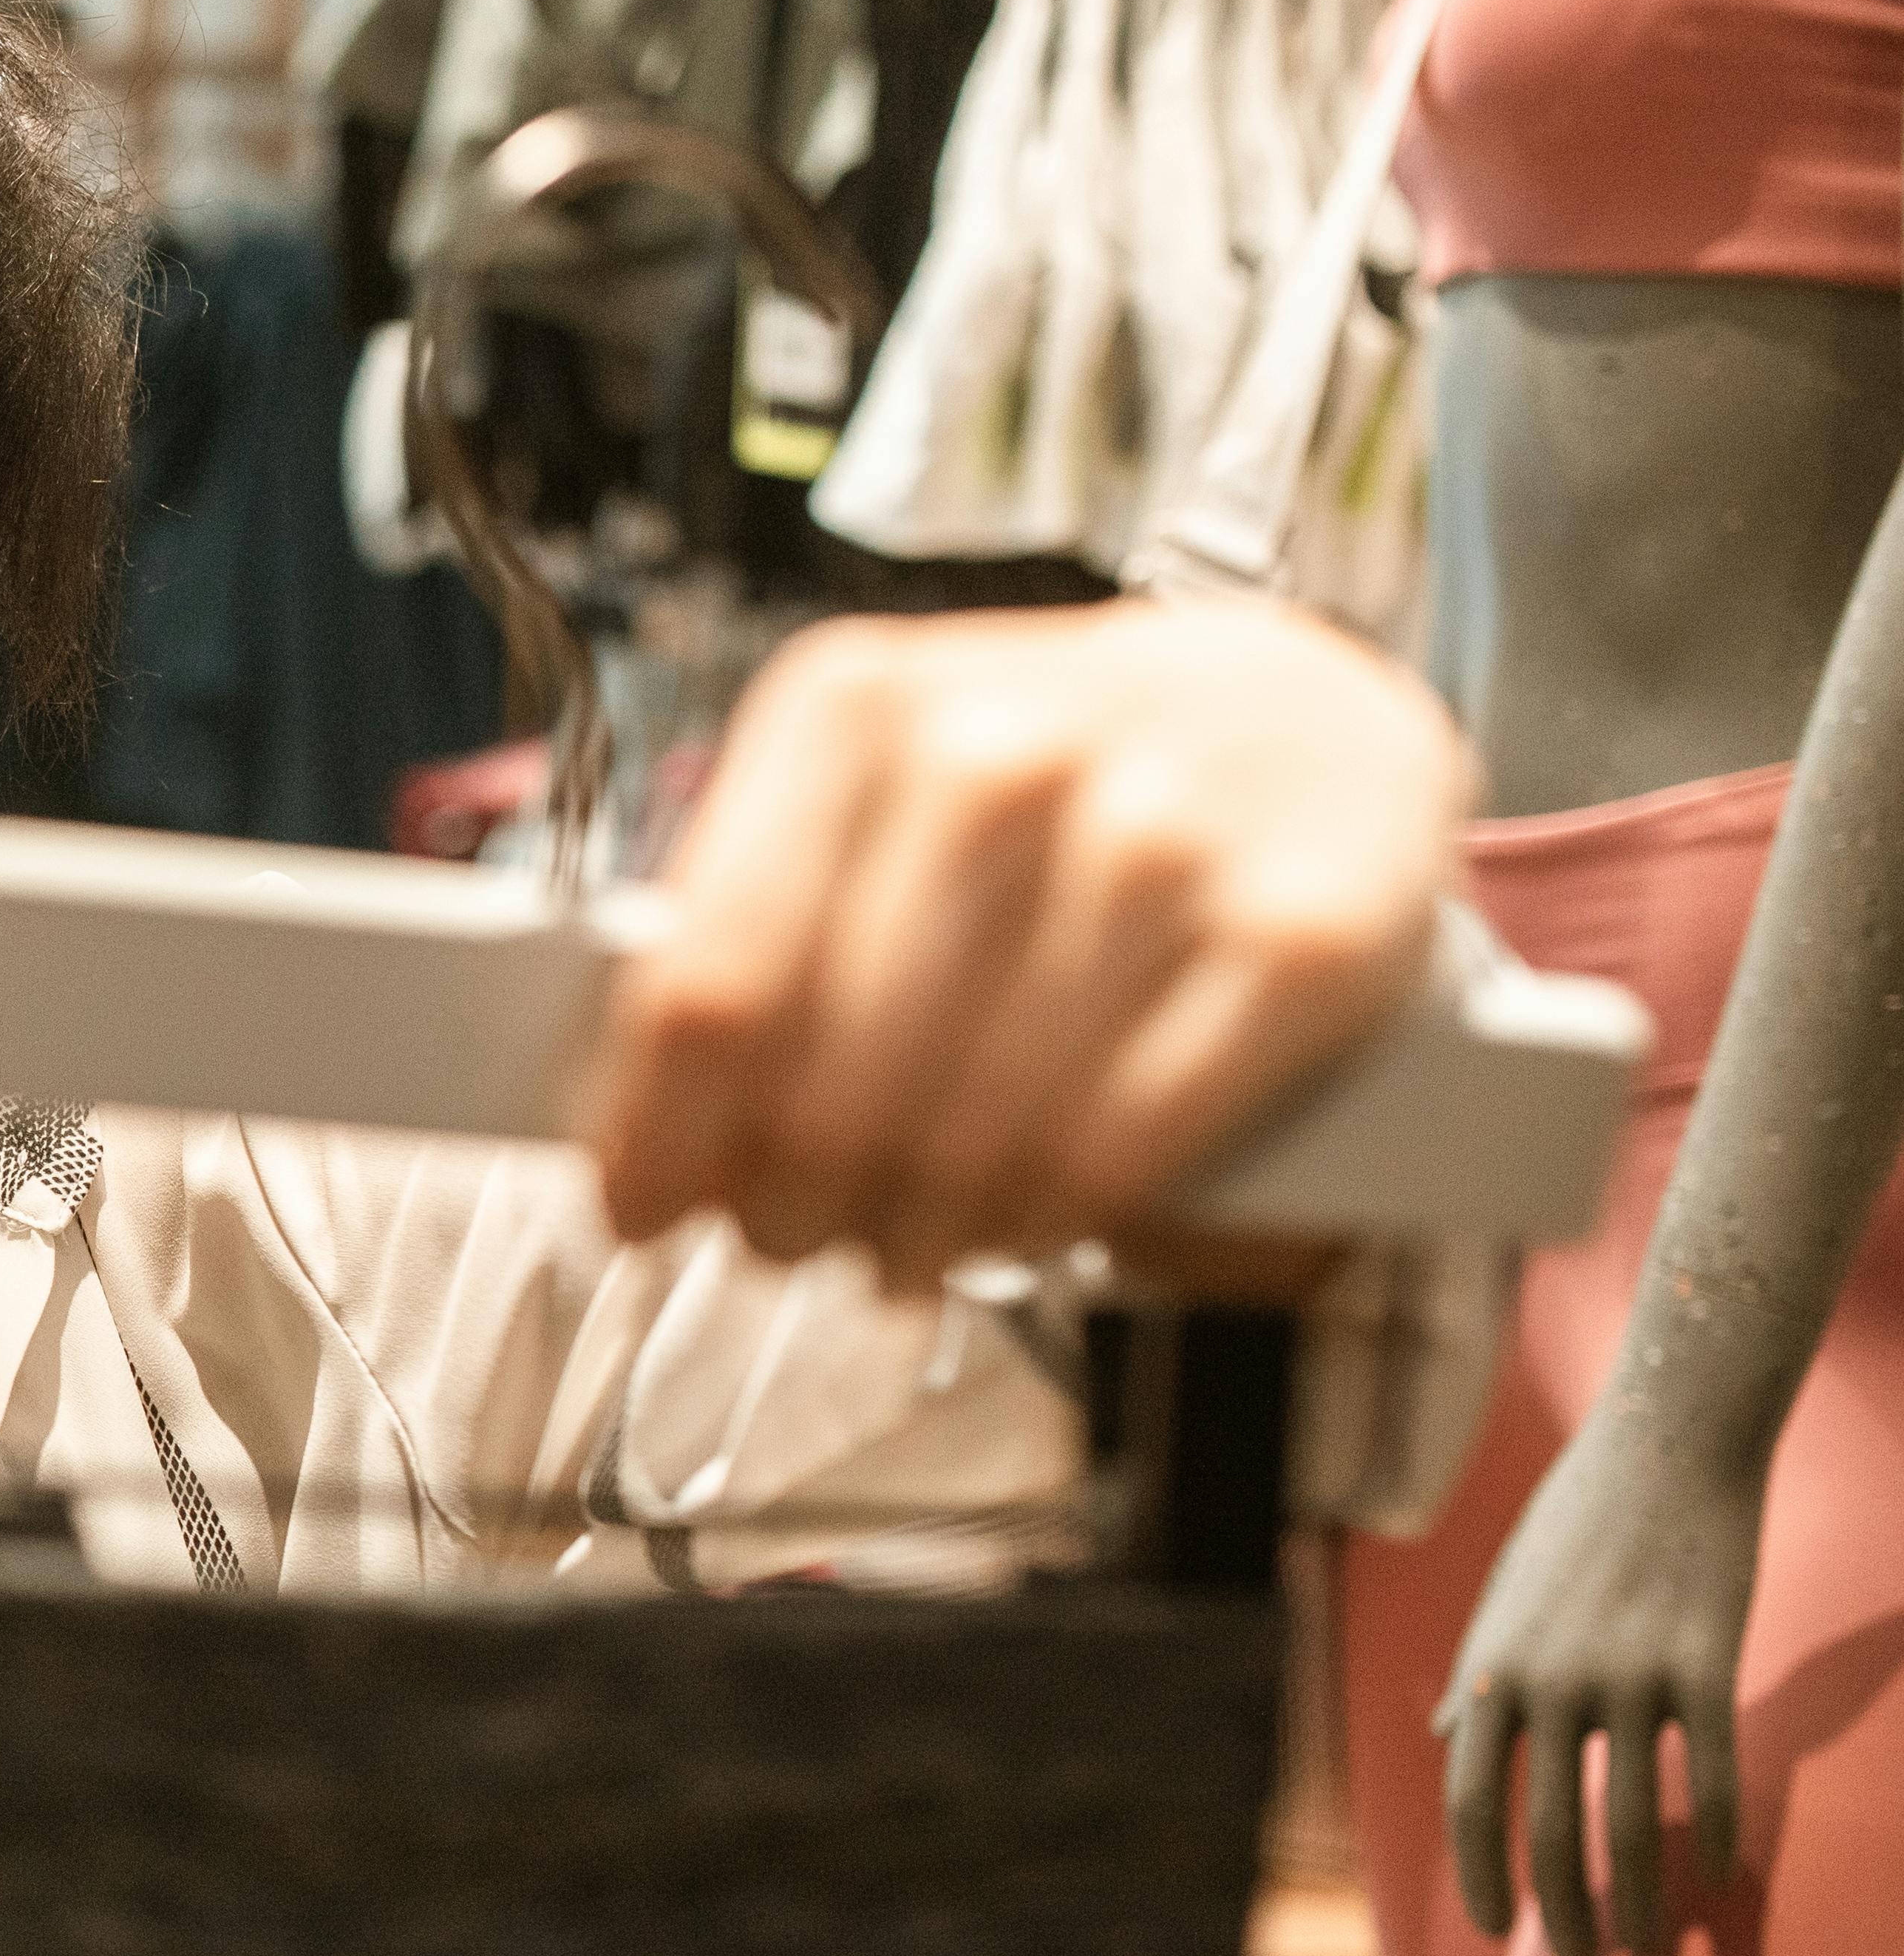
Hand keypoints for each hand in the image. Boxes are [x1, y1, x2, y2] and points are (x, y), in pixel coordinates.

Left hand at [583, 596, 1468, 1289]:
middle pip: (826, 1084)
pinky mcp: (1293, 940)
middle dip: (785, 1202)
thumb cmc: (1053, 781)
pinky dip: (1042, 1222)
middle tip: (785, 1235)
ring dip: (910, 1230)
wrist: (1317, 718)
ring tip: (894, 1243)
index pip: (705, 984)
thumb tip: (647, 1135)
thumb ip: (748, 936)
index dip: (658, 1134)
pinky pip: (1113, 1150)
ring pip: (968, 1134)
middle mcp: (999, 760)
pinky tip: (1014, 1225)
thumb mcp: (869, 793)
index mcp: (854, 712)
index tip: (638, 1209)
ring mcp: (1156, 843)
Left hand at [1442, 1412, 1768, 1955]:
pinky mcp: (1705, 1663)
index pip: (1469, 1802)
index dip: (1482, 1876)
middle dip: (1563, 1912)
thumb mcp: (1504, 1599)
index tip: (1500, 1930)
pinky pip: (1711, 1773)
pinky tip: (1723, 1883)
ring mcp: (1628, 1675)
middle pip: (1549, 1828)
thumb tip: (1452, 1741)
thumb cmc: (1577, 1527)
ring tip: (1651, 1950)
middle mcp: (1550, 1681)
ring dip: (1643, 1899)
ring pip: (1633, 1819)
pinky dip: (1717, 1837)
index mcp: (1491, 1671)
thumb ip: (1480, 1678)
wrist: (1661, 1448)